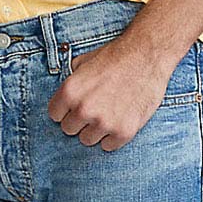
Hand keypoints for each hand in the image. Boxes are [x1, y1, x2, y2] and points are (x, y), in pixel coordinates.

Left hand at [48, 34, 172, 150]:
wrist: (147, 55)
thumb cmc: (115, 57)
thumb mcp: (83, 62)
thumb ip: (71, 82)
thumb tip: (65, 96)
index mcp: (70, 92)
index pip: (55, 115)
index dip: (66, 110)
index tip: (75, 106)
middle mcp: (84, 110)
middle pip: (69, 129)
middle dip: (80, 120)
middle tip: (95, 109)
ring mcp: (104, 123)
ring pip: (87, 140)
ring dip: (95, 130)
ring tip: (108, 113)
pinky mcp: (124, 132)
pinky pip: (108, 146)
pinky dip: (113, 136)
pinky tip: (120, 120)